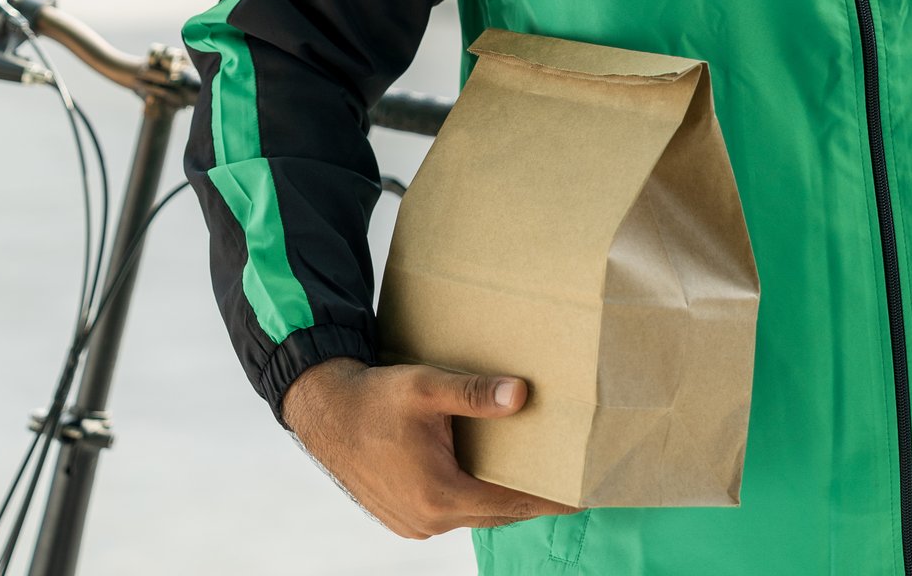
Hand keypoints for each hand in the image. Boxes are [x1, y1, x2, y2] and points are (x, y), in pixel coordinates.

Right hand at [281, 357, 576, 539]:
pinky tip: (487, 474)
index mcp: (440, 494)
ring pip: (476, 515)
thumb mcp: (424, 387)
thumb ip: (473, 393)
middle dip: (534, 498)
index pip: (513, 503)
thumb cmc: (374, 398)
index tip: (587, 493)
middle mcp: (430, 520)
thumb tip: (521, 395)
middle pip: (500, 513)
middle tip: (570, 479)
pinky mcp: (406, 520)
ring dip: (502, 498)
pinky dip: (475, 499)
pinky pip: (453, 515)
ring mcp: (416, 525)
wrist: (324, 413)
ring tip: (534, 474)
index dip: (552, 497)